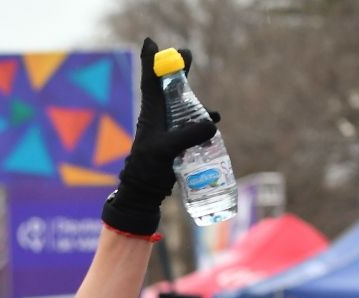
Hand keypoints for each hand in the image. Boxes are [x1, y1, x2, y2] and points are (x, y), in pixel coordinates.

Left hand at [101, 38, 219, 235]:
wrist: (145, 192)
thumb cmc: (147, 169)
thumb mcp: (166, 150)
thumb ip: (188, 135)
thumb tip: (212, 122)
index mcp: (151, 114)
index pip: (150, 83)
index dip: (150, 62)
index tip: (150, 43)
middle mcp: (160, 117)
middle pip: (170, 88)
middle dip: (177, 71)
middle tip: (186, 54)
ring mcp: (169, 129)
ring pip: (184, 106)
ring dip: (194, 99)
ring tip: (208, 103)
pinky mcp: (178, 142)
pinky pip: (193, 126)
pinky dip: (204, 123)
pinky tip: (214, 123)